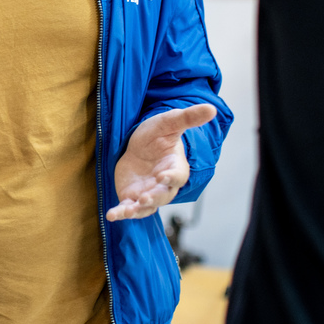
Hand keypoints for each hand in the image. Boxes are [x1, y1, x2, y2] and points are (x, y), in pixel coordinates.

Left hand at [106, 104, 217, 221]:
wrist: (138, 145)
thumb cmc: (157, 135)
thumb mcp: (169, 123)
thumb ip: (188, 118)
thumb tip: (212, 108)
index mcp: (176, 168)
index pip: (178, 176)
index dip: (171, 177)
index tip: (162, 176)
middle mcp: (164, 185)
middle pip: (163, 196)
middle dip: (154, 197)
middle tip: (144, 197)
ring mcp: (148, 193)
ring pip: (147, 206)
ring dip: (137, 209)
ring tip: (127, 210)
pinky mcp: (132, 197)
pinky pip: (129, 208)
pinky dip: (121, 213)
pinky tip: (112, 215)